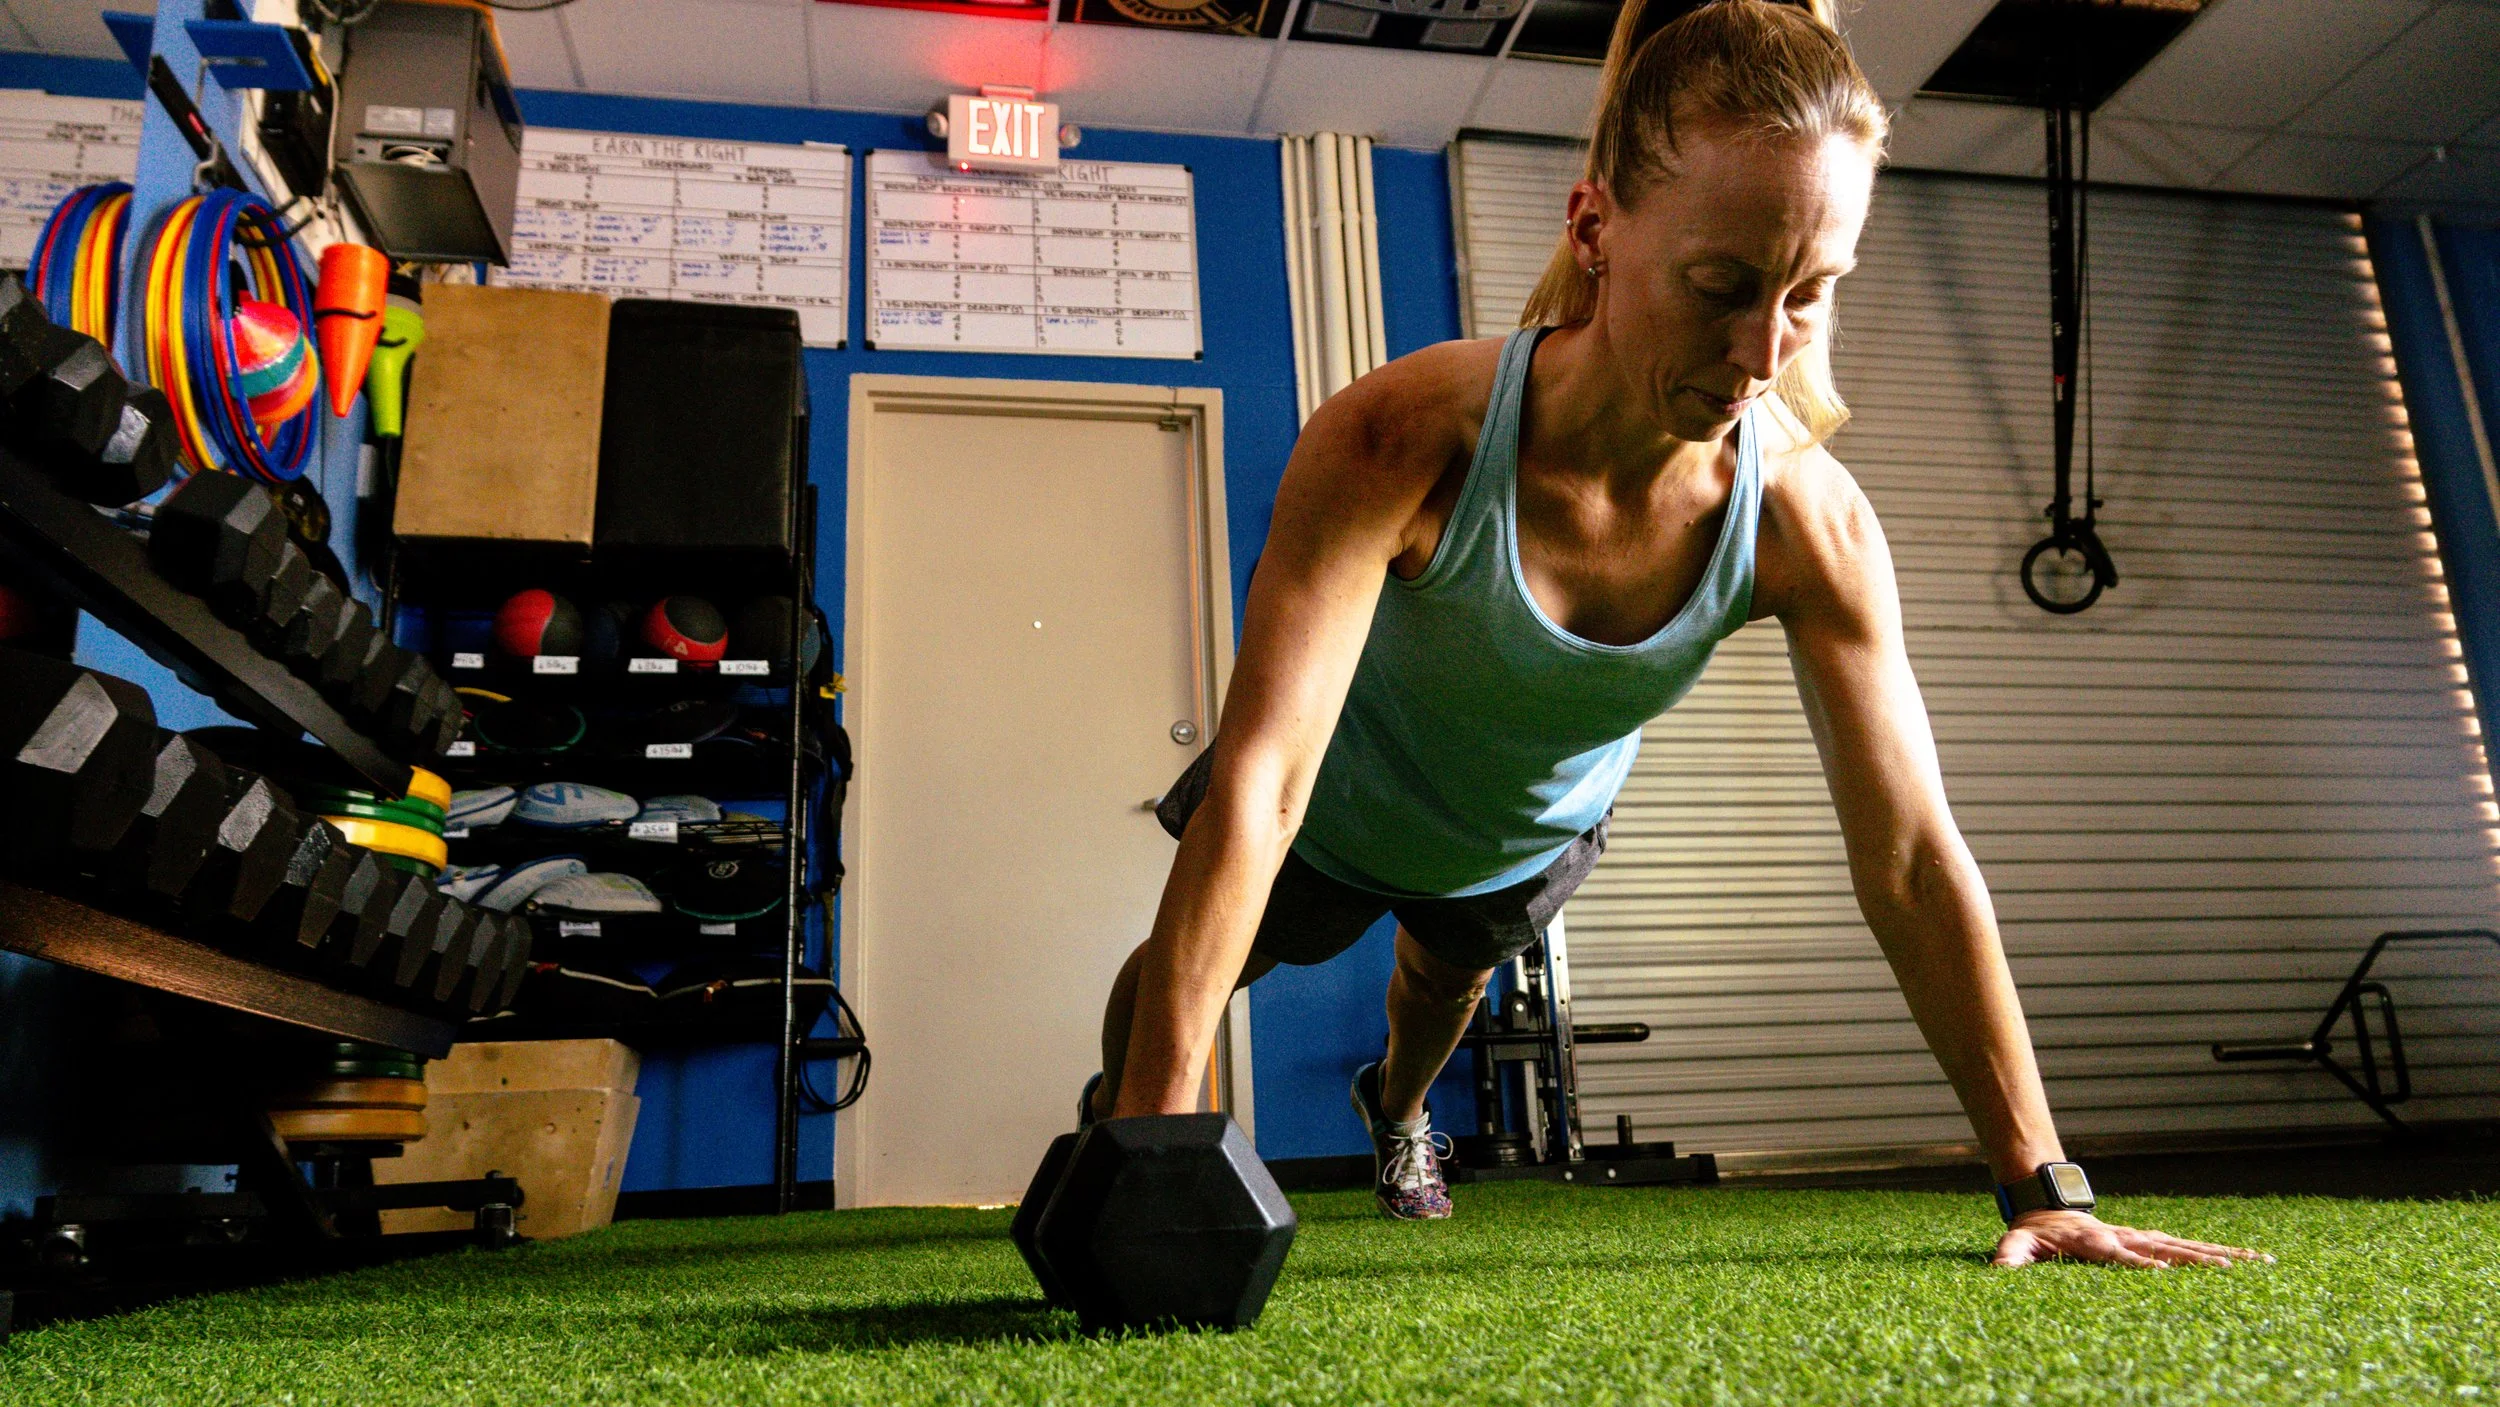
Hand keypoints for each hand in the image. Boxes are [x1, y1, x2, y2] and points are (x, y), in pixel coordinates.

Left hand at [1991, 1209, 2269, 1268]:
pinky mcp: (2154, 1240)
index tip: (2164, 1271)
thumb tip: (1999, 1271)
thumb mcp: (2016, 1244)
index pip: (2121, 1255)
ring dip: (2223, 1255)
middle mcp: (2127, 1238)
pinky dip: (2221, 1253)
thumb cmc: (2034, 1235)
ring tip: (2261, 1262)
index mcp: (2096, 1243)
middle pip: (2167, 1249)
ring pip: (2188, 1247)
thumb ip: (2009, 1258)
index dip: (2140, 1263)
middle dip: (2198, 1259)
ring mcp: (2143, 1238)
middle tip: (2233, 1270)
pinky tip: (2251, 1261)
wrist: (2048, 1210)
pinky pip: (2191, 1248)